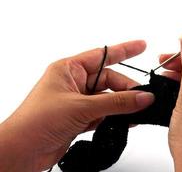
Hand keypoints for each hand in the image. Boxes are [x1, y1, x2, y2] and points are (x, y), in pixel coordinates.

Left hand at [0, 40, 153, 171]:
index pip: (103, 55)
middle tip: (142, 98)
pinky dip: (115, 117)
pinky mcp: (81, 118)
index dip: (124, 50)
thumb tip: (142, 97)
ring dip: (122, 105)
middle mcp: (74, 83)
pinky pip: (105, 113)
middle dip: (126, 88)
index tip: (142, 46)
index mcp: (69, 69)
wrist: (21, 152)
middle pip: (109, 80)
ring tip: (137, 111)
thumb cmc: (36, 121)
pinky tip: (126, 121)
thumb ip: (116, 102)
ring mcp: (78, 101)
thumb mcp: (81, 107)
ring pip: (108, 98)